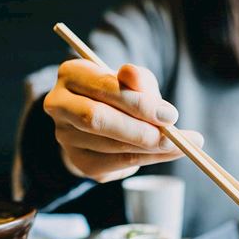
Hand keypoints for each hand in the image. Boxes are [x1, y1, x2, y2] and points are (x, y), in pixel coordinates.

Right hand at [43, 59, 202, 182]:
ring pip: (110, 145)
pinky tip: (165, 154)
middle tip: (173, 137)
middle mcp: (59, 105)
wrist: (104, 122)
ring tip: (179, 146)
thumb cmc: (120, 95)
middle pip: (98, 119)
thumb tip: (133, 76)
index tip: (170, 114)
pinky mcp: (80, 161)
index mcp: (71, 74)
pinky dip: (147, 160)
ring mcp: (66, 136)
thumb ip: (136, 78)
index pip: (103, 87)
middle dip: (140, 130)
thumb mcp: (132, 81)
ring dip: (150, 149)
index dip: (138, 102)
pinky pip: (117, 163)